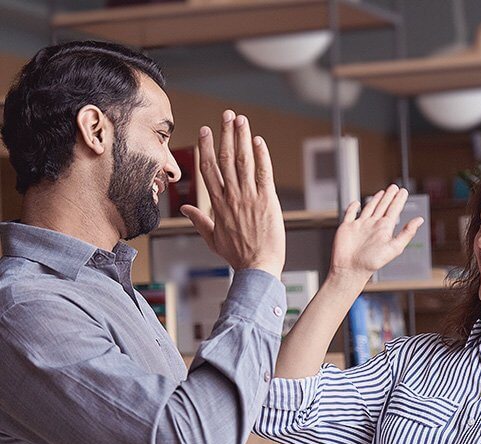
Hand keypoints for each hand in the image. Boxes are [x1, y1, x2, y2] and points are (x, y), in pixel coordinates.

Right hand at [181, 110, 284, 278]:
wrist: (257, 267)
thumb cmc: (238, 255)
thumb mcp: (212, 238)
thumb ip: (199, 221)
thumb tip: (187, 209)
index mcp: (217, 204)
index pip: (208, 169)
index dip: (206, 147)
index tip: (206, 130)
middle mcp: (231, 196)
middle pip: (225, 159)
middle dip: (225, 134)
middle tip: (226, 115)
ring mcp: (249, 197)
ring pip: (243, 161)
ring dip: (242, 138)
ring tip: (241, 120)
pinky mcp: (268, 200)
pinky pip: (263, 173)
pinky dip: (261, 156)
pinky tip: (258, 141)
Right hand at [329, 184, 422, 285]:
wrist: (350, 269)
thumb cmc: (371, 263)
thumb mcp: (394, 247)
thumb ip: (407, 233)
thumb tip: (419, 220)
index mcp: (384, 229)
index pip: (394, 210)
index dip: (399, 200)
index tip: (404, 191)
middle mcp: (373, 226)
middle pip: (383, 207)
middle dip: (389, 197)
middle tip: (394, 187)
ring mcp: (360, 226)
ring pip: (369, 208)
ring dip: (375, 200)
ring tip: (382, 192)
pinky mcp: (347, 227)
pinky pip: (350, 214)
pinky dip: (353, 207)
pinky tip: (356, 203)